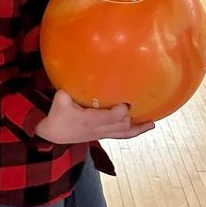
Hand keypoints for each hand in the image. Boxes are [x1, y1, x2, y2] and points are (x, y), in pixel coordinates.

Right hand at [36, 90, 154, 144]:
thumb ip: (69, 87)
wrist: (54, 134)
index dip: (120, 111)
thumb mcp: (60, 99)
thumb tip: (77, 70)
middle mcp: (99, 129)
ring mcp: (102, 134)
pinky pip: (123, 136)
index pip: (111, 118)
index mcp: (90, 120)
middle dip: (129, 116)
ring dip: (138, 127)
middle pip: (122, 125)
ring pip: (125, 133)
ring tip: (151, 122)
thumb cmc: (57, 115)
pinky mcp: (103, 135)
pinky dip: (135, 132)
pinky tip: (147, 126)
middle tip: (136, 103)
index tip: (125, 102)